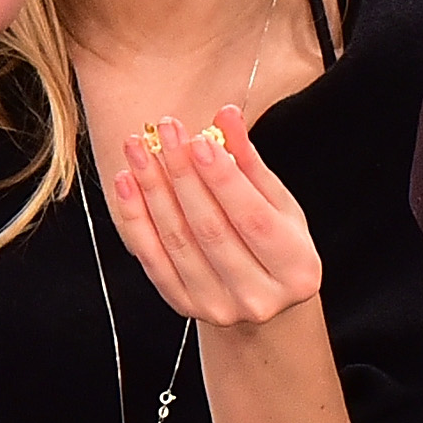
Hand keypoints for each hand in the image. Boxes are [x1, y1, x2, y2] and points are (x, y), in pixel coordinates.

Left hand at [110, 107, 322, 326]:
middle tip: (164, 132)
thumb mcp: (278, 204)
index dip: (223, 178)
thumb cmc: (275, 242)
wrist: (262, 298)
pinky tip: (126, 183)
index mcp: (297, 270)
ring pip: (178, 242)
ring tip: (137, 149)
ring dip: (152, 190)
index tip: (198, 139)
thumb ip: (250, 162)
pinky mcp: (185, 308)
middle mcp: (259, 298)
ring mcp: (219, 308)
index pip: (253, 218)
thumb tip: (226, 114)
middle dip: (183, 175)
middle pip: (211, 229)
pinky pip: (153, 259)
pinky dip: (136, 219)